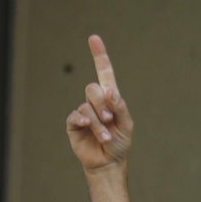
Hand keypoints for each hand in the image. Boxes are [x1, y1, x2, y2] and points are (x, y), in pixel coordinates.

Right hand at [65, 35, 133, 175]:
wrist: (108, 163)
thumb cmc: (119, 143)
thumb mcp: (126, 125)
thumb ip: (120, 107)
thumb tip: (110, 91)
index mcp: (110, 98)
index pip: (104, 73)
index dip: (99, 56)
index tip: (94, 38)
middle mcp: (95, 102)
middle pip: (93, 89)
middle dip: (102, 104)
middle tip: (109, 119)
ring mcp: (83, 111)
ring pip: (87, 106)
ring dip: (99, 123)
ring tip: (106, 136)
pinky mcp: (74, 123)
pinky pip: (76, 115)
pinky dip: (84, 121)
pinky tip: (87, 127)